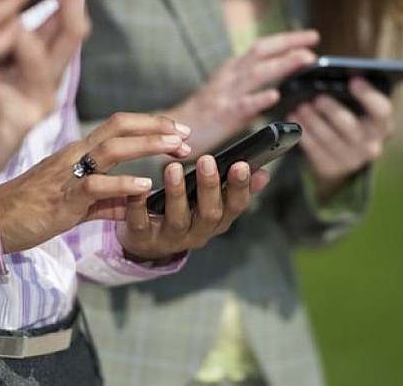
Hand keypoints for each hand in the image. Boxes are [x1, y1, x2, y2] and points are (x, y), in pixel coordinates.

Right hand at [0, 113, 193, 253]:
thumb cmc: (32, 210)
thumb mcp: (77, 203)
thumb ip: (107, 201)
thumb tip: (135, 203)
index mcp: (79, 153)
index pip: (118, 126)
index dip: (150, 125)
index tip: (178, 132)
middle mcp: (75, 155)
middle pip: (119, 127)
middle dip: (157, 128)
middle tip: (187, 136)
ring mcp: (68, 174)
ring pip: (112, 149)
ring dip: (148, 146)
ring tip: (176, 149)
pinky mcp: (62, 198)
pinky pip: (95, 186)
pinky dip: (123, 184)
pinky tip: (145, 185)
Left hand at [117, 157, 269, 261]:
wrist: (149, 243)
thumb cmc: (185, 213)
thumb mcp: (213, 204)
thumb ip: (235, 188)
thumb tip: (264, 173)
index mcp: (218, 220)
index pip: (236, 206)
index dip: (240, 187)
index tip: (241, 164)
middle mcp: (198, 233)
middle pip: (209, 214)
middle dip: (209, 187)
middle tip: (207, 159)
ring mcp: (171, 237)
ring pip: (177, 219)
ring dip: (176, 193)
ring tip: (172, 167)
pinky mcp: (143, 238)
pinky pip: (141, 224)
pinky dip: (139, 206)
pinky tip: (139, 189)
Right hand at [166, 30, 318, 155]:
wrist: (173, 131)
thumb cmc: (202, 116)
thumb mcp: (226, 93)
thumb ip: (248, 86)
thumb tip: (276, 85)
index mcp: (231, 70)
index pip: (261, 48)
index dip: (286, 40)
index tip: (310, 37)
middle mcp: (229, 77)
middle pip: (261, 52)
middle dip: (289, 43)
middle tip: (314, 40)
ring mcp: (225, 95)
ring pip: (257, 73)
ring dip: (283, 64)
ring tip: (305, 58)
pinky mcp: (222, 115)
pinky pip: (242, 106)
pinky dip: (259, 99)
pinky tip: (274, 96)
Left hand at [287, 77, 394, 200]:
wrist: (342, 156)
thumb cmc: (349, 119)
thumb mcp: (356, 109)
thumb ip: (350, 94)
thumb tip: (333, 75)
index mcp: (382, 125)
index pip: (382, 110)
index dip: (368, 95)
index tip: (353, 80)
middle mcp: (372, 145)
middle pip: (351, 127)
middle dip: (333, 110)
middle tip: (317, 97)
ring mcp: (352, 160)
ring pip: (330, 139)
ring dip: (313, 121)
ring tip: (300, 107)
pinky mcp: (332, 168)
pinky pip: (315, 151)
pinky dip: (303, 134)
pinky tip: (294, 121)